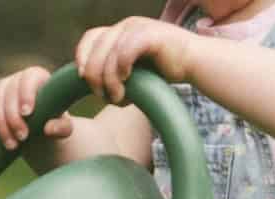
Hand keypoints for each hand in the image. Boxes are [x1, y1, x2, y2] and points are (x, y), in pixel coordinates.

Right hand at [0, 66, 73, 150]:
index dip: (27, 94)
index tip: (28, 113)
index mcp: (38, 77)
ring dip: (1, 124)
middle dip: (14, 116)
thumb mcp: (64, 128)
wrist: (39, 132)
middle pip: (10, 91)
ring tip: (12, 145)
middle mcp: (18, 79)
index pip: (29, 78)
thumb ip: (62, 127)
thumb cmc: (54, 124)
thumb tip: (48, 128)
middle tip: (24, 137)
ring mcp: (1, 87)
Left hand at [75, 18, 198, 104]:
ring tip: (117, 97)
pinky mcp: (150, 35)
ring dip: (109, 79)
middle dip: (94, 75)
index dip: (82, 57)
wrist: (193, 63)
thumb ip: (117, 77)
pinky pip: (125, 51)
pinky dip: (121, 67)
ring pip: (109, 53)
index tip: (81, 79)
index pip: (90, 38)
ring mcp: (138, 27)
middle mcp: (126, 26)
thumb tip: (101, 93)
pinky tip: (126, 80)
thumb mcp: (135, 74)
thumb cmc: (164, 72)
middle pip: (96, 47)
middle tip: (101, 96)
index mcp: (120, 31)